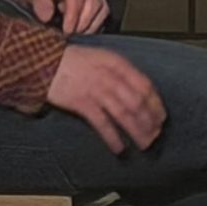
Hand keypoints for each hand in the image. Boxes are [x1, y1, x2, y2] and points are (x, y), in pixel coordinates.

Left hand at [24, 0, 109, 34]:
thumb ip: (39, 2)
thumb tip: (47, 15)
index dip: (72, 17)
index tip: (66, 31)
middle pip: (91, 2)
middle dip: (82, 22)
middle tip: (70, 35)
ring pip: (100, 7)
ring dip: (89, 24)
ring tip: (76, 33)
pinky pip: (104, 11)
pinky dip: (96, 23)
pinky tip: (84, 31)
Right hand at [45, 45, 165, 154]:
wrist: (45, 60)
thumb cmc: (74, 61)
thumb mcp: (101, 58)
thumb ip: (120, 71)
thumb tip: (139, 92)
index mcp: (117, 63)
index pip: (145, 85)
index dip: (156, 104)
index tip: (161, 117)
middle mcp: (110, 76)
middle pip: (137, 102)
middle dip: (149, 121)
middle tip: (155, 135)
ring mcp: (96, 89)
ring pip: (124, 114)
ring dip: (137, 131)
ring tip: (144, 144)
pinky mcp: (81, 102)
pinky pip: (102, 123)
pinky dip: (113, 137)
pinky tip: (120, 148)